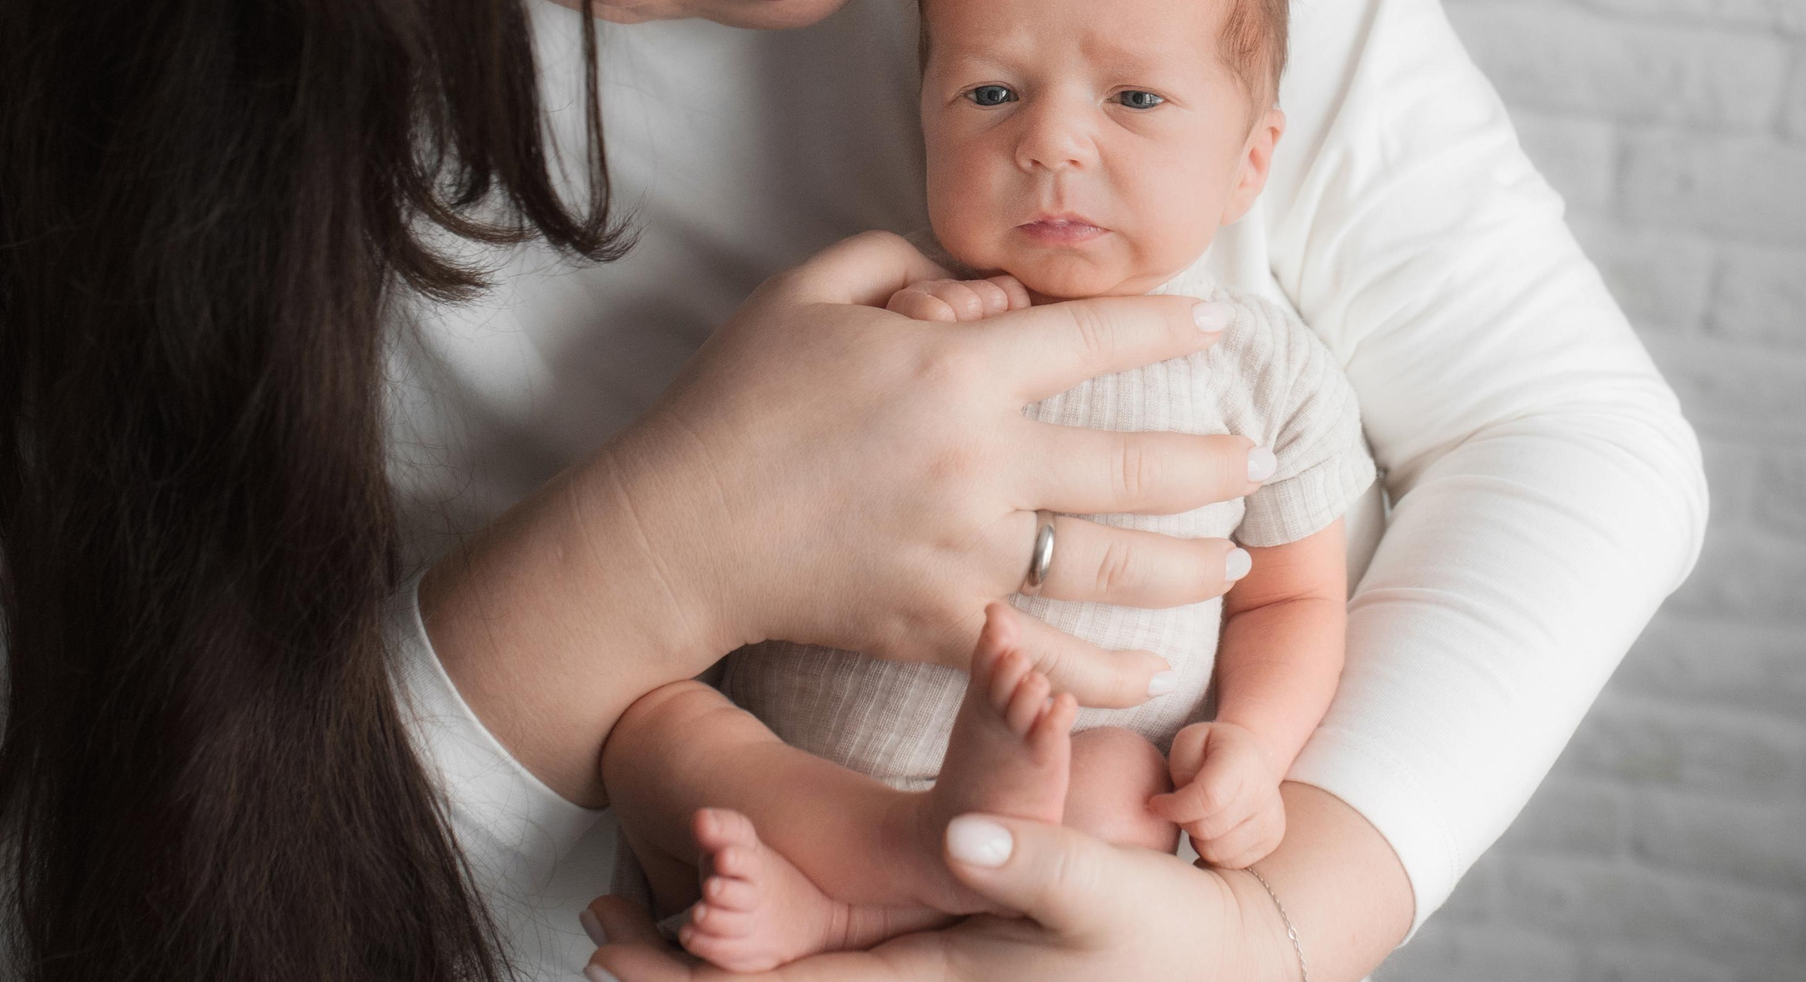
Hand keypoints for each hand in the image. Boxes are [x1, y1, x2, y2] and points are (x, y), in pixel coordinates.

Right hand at [420, 231, 1267, 803]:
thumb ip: (909, 262)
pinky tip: (1153, 667)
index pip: (1092, 337)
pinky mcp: (940, 626)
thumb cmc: (738, 400)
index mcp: (954, 369)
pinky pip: (1046, 654)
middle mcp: (979, 463)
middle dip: (1212, 464)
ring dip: (1186, 566)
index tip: (1221, 324)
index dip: (1166, 326)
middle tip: (1262, 459)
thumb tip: (1001, 297)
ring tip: (1233, 559)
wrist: (674, 533)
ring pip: (1109, 565)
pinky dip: (1105, 669)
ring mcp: (965, 555)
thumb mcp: (811, 289)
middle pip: (1132, 464)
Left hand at [583, 811, 1291, 981]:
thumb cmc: (1160, 932)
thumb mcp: (1101, 887)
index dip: (692, 976)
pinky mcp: (935, 977)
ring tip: (629, 925)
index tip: (607, 939)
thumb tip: (963, 838)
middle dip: (677, 973)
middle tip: (591, 924)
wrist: (1215, 960)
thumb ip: (1032, 859)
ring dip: (717, 964)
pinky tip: (725, 930)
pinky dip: (765, 958)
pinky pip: (829, 978)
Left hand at [1149, 721, 1285, 867]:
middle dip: (1183, 821)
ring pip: (1216, 851)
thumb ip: (1181, 770)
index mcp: (1241, 761)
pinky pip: (1229, 862)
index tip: (1155, 803)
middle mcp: (1262, 792)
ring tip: (1199, 815)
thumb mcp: (1189, 741)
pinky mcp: (1270, 840)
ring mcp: (1270, 819)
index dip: (1175, 807)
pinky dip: (1212, 849)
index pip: (1208, 798)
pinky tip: (1214, 828)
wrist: (1253, 757)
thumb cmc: (1212, 750)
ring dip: (1197, 838)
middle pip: (1207, 829)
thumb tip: (1178, 808)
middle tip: (1180, 806)